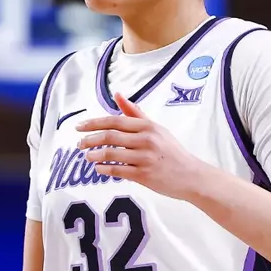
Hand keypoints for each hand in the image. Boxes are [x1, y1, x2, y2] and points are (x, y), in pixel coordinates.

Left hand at [74, 94, 208, 200]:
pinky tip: (98, 168)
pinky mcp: (144, 175)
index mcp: (147, 126)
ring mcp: (145, 157)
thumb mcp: (156, 128)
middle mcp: (146, 139)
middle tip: (79, 144)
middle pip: (110, 136)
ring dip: (94, 154)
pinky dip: (104, 169)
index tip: (79, 127)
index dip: (94, 123)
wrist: (191, 175)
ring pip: (111, 153)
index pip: (115, 120)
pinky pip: (118, 170)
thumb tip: (118, 95)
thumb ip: (136, 113)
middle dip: (90, 139)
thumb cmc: (172, 151)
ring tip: (87, 156)